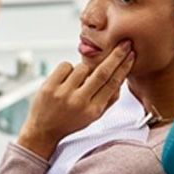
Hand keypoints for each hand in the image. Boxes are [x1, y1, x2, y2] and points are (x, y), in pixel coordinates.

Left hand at [18, 40, 134, 158]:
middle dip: (116, 56)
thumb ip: (108, 99)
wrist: (43, 130)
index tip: (131, 55)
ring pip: (82, 67)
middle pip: (102, 73)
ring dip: (83, 69)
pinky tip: (65, 80)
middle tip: (124, 44)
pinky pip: (66, 65)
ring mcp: (63, 93)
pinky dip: (68, 69)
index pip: (113, 84)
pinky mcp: (49, 86)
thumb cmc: (70, 121)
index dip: (123, 67)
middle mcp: (79, 102)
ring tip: (76, 81)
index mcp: (93, 110)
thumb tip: (121, 79)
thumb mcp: (94, 116)